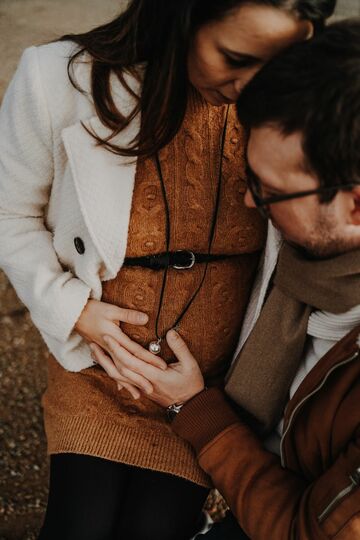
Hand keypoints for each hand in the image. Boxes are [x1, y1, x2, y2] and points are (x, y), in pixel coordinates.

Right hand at [75, 299, 166, 396]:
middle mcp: (109, 349)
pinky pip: (109, 370)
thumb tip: (145, 318)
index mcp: (114, 339)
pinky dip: (116, 380)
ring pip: (117, 373)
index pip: (135, 352)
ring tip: (138, 395)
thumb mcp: (111, 310)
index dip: (149, 359)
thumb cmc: (93, 310)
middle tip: (152, 390)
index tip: (162, 367)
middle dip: (139, 379)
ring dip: (127, 384)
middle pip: (126, 368)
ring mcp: (104, 353)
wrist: (72, 315)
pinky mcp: (101, 353)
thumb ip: (128, 315)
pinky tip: (121, 388)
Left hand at [90, 329, 204, 405]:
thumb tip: (170, 333)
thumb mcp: (190, 365)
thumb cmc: (191, 384)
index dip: (119, 349)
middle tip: (97, 340)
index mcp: (155, 376)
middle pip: (121, 368)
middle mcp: (145, 382)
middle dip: (108, 354)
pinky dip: (113, 370)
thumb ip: (180, 348)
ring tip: (95, 350)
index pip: (132, 362)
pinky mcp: (142, 387)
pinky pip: (124, 379)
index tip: (110, 337)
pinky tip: (106, 363)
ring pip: (120, 375)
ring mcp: (143, 386)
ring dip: (106, 362)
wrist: (190, 406)